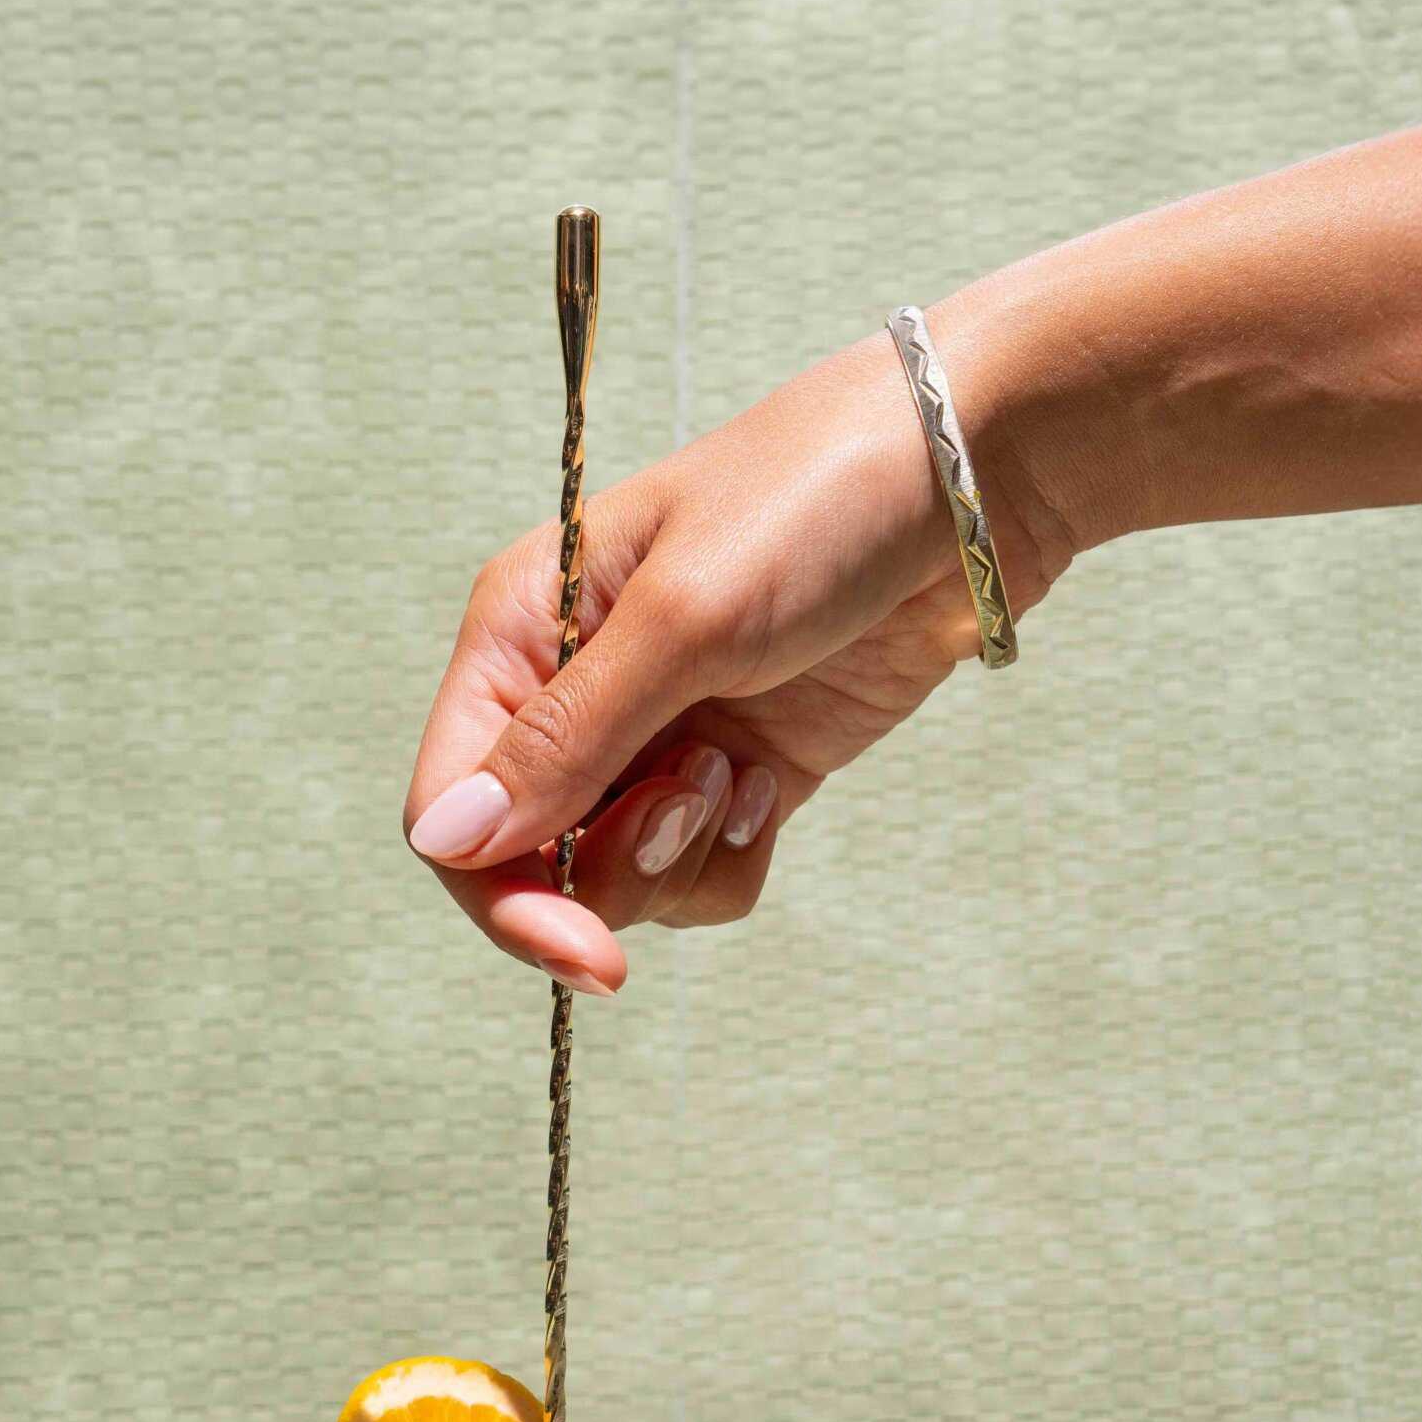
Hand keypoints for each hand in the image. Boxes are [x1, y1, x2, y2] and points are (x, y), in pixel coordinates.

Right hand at [403, 329, 1064, 992]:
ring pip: (617, 880)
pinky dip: (732, 855)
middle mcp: (567, 692)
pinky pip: (695, 874)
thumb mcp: (687, 617)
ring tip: (743, 769)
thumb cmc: (820, 499)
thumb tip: (445, 841)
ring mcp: (652, 737)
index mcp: (519, 630)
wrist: (976, 471)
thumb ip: (566, 739)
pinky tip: (775, 781)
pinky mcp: (733, 772)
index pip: (452, 810)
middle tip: (700, 802)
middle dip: (612, 870)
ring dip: (681, 857)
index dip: (502, 894)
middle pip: (527, 862)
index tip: (585, 950)